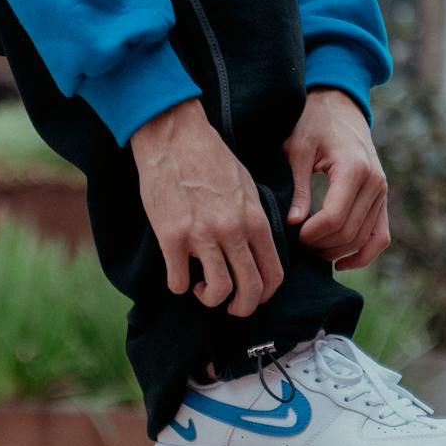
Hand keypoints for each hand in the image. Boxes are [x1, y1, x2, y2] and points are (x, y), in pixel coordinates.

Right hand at [130, 98, 284, 315]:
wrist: (175, 136)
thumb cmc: (210, 158)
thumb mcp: (246, 186)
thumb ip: (254, 220)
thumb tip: (256, 250)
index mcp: (255, 219)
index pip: (274, 274)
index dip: (265, 294)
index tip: (253, 295)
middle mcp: (232, 230)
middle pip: (249, 290)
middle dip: (242, 308)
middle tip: (230, 306)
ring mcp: (201, 235)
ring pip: (216, 291)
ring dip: (209, 298)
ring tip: (200, 287)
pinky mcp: (171, 236)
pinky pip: (178, 281)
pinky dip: (178, 286)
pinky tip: (177, 274)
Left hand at [285, 88, 389, 268]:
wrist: (339, 105)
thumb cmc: (313, 123)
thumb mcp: (297, 148)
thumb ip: (298, 187)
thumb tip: (293, 223)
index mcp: (353, 168)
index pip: (334, 217)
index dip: (311, 234)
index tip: (292, 235)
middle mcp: (374, 182)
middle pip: (349, 232)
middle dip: (321, 245)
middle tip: (297, 245)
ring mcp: (382, 191)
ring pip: (364, 238)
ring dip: (338, 252)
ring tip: (311, 250)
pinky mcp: (382, 197)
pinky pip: (381, 236)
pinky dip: (364, 254)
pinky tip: (341, 264)